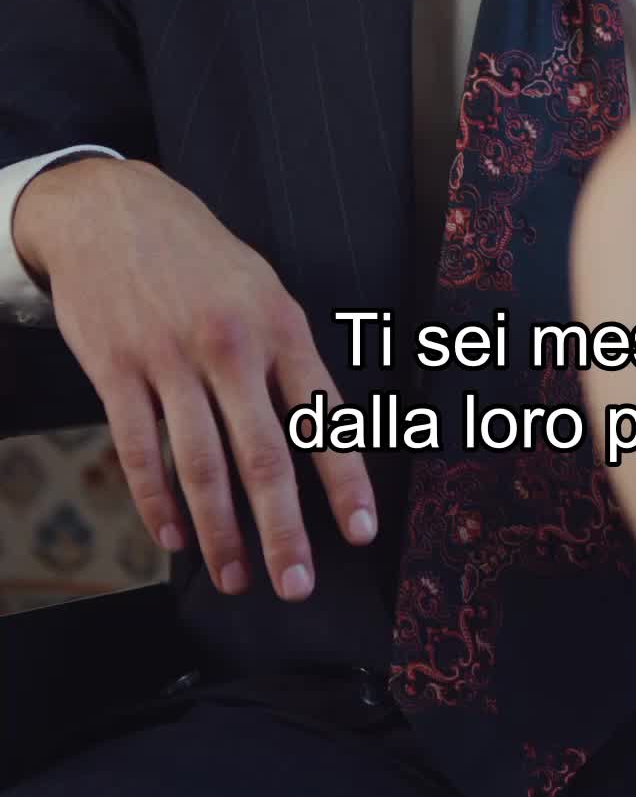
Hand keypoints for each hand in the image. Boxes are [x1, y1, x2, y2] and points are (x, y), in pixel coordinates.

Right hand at [13, 157, 376, 600]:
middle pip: (264, 455)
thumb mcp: (262, 290)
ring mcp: (171, 358)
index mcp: (281, 326)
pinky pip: (141, 450)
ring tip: (234, 577)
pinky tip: (174, 536)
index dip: (345, 480)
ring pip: (201, 465)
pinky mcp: (118, 369)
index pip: (324, 415)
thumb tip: (320, 434)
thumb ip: (285, 360)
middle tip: (295, 585)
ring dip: (220, 532)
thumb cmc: (200, 259)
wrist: (114, 211)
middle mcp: (231, 344)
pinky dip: (158, 502)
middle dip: (283, 530)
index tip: (361, 533)